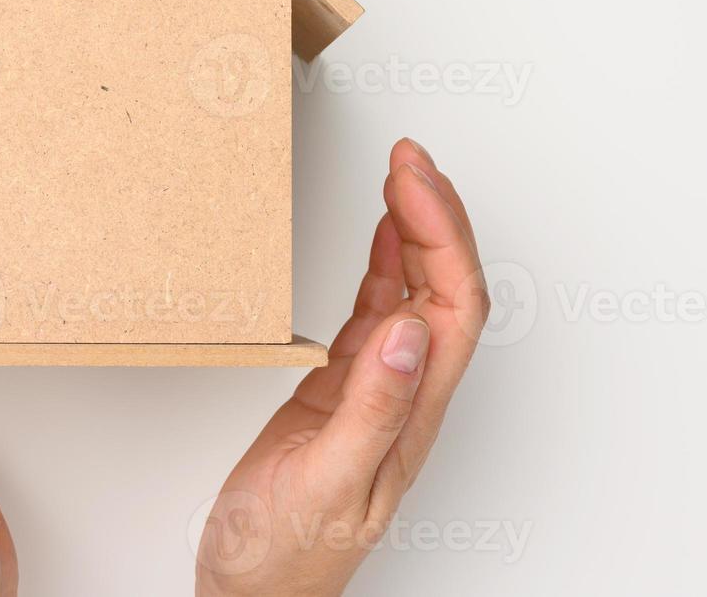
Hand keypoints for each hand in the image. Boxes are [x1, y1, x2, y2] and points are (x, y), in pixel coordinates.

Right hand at [195, 139, 487, 596]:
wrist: (254, 592)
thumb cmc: (285, 555)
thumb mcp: (328, 482)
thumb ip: (371, 408)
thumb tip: (410, 329)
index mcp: (412, 412)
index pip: (452, 304)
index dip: (441, 232)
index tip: (409, 176)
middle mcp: (406, 394)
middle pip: (446, 286)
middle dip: (436, 212)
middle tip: (407, 155)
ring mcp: (376, 388)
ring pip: (416, 292)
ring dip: (415, 229)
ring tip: (400, 173)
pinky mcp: (341, 390)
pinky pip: (374, 311)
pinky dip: (382, 264)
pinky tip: (379, 235)